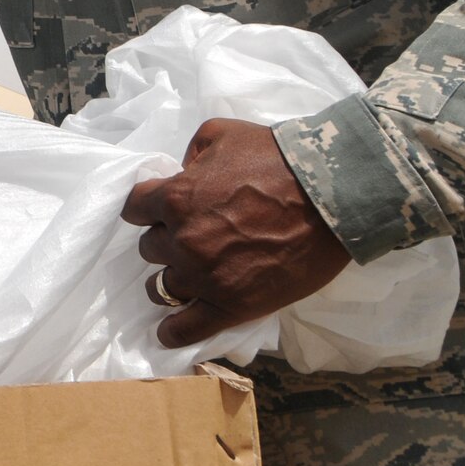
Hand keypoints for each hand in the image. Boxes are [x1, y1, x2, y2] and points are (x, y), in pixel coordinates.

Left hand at [121, 117, 351, 347]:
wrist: (329, 196)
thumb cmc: (276, 157)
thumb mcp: (220, 133)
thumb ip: (191, 152)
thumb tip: (182, 172)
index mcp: (174, 197)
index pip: (134, 209)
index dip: (147, 209)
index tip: (160, 211)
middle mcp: (181, 240)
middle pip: (150, 248)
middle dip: (165, 241)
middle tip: (188, 238)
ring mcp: (205, 276)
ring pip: (162, 287)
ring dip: (170, 279)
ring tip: (184, 278)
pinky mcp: (233, 305)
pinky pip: (188, 328)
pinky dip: (174, 332)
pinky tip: (168, 332)